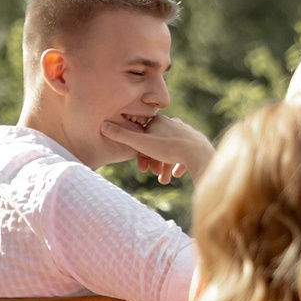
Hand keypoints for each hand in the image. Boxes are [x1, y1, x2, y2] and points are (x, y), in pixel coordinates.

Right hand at [100, 114, 214, 182]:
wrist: (198, 153)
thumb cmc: (168, 148)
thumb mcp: (140, 143)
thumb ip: (121, 135)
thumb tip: (102, 125)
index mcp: (158, 120)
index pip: (144, 135)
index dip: (140, 151)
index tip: (141, 166)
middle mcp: (173, 122)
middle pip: (158, 144)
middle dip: (154, 162)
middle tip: (154, 174)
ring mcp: (186, 131)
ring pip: (171, 150)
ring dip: (166, 166)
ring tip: (165, 180)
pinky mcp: (196, 141)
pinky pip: (185, 152)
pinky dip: (179, 163)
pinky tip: (176, 174)